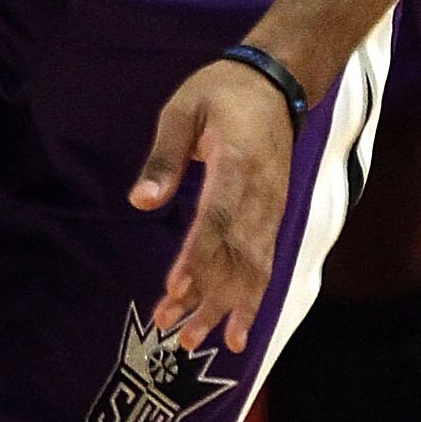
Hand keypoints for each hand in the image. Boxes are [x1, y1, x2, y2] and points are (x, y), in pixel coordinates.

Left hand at [129, 57, 296, 352]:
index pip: (215, 219)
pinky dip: (252, 298)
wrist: (280, 81)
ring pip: (253, 267)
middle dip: (205, 297)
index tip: (174, 289)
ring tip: (197, 341)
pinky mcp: (276, 215)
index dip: (196, 258)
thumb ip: (164, 156)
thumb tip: (140, 201)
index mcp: (237, 163)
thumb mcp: (184, 109)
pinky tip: (238, 328)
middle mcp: (261, 193)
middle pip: (235, 255)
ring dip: (226, 307)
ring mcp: (273, 207)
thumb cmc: (222, 92)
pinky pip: (266, 263)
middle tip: (175, 334)